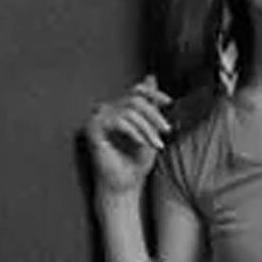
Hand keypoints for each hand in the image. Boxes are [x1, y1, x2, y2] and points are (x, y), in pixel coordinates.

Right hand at [84, 75, 172, 196]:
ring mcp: (98, 118)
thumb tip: (151, 76)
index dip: (153, 93)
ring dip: (147, 128)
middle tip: (166, 130)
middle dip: (154, 115)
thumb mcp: (151, 129)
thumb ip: (151, 106)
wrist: (126, 184)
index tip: (169, 102)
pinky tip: (142, 143)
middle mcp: (107, 110)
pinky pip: (118, 120)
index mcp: (120, 109)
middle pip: (135, 99)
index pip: (136, 91)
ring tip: (156, 144)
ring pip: (129, 110)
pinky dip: (134, 132)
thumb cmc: (138, 161)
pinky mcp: (92, 128)